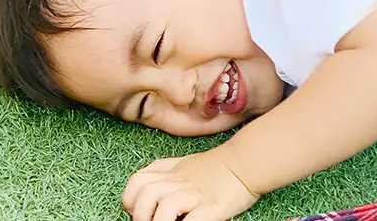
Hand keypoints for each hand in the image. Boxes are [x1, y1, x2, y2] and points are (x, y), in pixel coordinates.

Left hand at [122, 146, 259, 220]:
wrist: (246, 161)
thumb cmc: (218, 165)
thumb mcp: (185, 162)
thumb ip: (164, 170)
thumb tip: (144, 185)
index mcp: (171, 172)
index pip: (137, 181)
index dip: (130, 199)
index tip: (135, 210)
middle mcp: (180, 182)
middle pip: (146, 195)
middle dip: (141, 215)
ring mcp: (196, 195)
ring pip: (165, 208)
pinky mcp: (213, 207)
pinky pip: (193, 220)